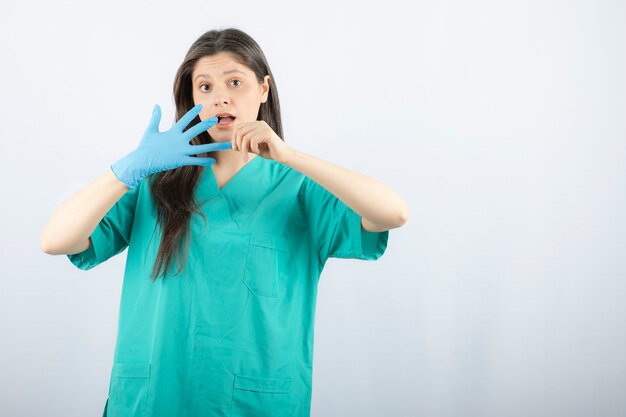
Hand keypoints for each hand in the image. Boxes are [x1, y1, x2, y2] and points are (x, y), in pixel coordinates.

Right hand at [111, 104, 231, 188]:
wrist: (142, 161)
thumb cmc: (146, 146)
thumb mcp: (150, 130)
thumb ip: (155, 117)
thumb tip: (156, 105)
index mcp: (172, 132)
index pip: (185, 119)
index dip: (193, 112)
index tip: (201, 106)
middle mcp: (179, 140)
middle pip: (196, 130)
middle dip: (206, 125)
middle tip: (216, 120)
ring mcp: (181, 151)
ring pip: (201, 149)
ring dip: (215, 147)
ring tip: (226, 145)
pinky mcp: (180, 161)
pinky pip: (195, 161)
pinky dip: (204, 161)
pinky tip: (213, 160)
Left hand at [231, 120, 294, 163]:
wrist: (283, 155)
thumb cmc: (269, 151)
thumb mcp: (253, 147)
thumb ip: (244, 144)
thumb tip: (232, 145)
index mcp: (255, 125)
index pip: (238, 127)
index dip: (233, 138)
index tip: (235, 149)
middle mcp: (259, 123)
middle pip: (239, 131)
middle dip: (238, 144)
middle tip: (242, 154)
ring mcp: (263, 127)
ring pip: (245, 137)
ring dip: (245, 149)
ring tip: (248, 156)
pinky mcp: (267, 133)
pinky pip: (253, 140)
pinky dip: (253, 148)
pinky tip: (259, 152)